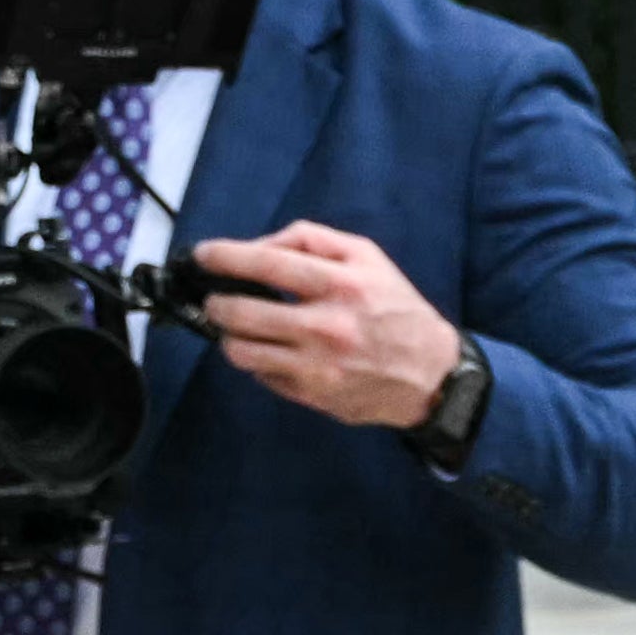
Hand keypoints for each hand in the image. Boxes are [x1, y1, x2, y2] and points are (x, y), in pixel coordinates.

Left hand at [180, 221, 464, 430]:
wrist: (432, 375)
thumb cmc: (396, 309)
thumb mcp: (366, 256)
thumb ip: (311, 239)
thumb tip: (259, 247)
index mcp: (342, 285)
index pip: (266, 264)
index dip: (224, 257)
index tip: (203, 255)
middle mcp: (327, 327)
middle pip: (241, 312)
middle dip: (216, 303)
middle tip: (216, 300)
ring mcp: (317, 366)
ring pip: (241, 351)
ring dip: (229, 337)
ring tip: (238, 329)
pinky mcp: (314, 396)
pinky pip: (263, 377)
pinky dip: (259, 362)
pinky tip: (273, 353)